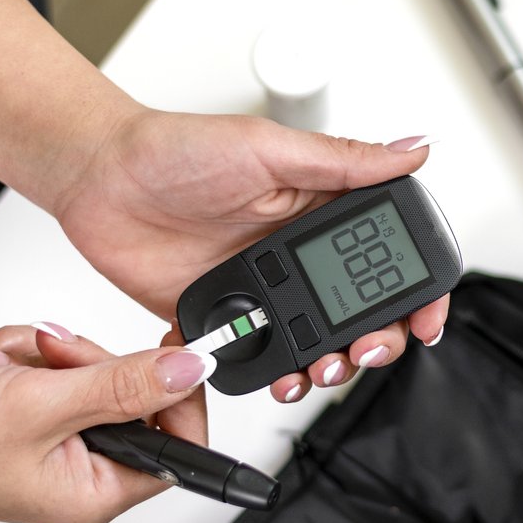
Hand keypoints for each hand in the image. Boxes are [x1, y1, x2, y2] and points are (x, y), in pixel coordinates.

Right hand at [0, 323, 212, 522]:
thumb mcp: (44, 405)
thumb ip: (123, 385)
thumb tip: (191, 371)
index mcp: (98, 492)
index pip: (178, 444)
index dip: (180, 394)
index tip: (174, 351)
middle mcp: (84, 470)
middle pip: (135, 394)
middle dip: (92, 362)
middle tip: (55, 358)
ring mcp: (59, 437)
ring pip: (94, 368)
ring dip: (51, 354)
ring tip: (7, 366)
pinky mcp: (36, 408)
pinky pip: (59, 362)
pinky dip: (26, 352)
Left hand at [51, 112, 448, 401]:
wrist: (97, 178)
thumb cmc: (175, 149)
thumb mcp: (268, 147)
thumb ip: (342, 161)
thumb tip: (414, 149)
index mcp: (322, 209)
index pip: (389, 257)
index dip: (418, 292)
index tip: (425, 320)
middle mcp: (300, 253)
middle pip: (364, 312)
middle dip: (376, 341)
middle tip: (362, 350)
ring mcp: (266, 289)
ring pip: (319, 343)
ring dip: (328, 366)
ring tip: (315, 369)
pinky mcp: (228, 318)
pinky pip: (261, 358)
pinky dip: (273, 375)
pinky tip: (272, 374)